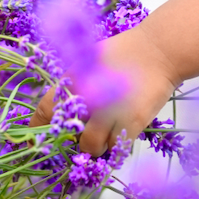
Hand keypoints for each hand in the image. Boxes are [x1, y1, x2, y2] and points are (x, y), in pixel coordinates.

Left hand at [33, 23, 177, 157]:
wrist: (159, 50)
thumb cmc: (125, 52)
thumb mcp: (91, 59)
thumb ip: (76, 82)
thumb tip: (63, 107)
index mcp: (74, 78)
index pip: (46, 109)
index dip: (39, 128)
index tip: (38, 139)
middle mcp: (88, 97)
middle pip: (68, 134)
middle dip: (72, 140)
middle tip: (81, 138)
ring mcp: (109, 111)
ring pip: (91, 146)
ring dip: (96, 146)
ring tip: (104, 136)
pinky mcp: (131, 122)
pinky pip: (116, 148)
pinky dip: (116, 147)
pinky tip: (120, 137)